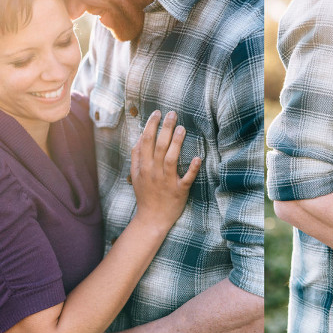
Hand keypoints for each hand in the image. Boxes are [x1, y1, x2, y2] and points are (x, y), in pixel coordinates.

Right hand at [131, 110, 200, 230]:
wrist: (151, 219)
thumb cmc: (145, 195)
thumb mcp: (135, 176)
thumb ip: (136, 157)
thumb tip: (138, 138)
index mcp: (143, 167)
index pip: (146, 142)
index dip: (151, 126)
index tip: (157, 113)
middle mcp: (153, 172)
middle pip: (159, 146)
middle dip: (165, 128)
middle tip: (172, 113)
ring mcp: (166, 181)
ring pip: (171, 159)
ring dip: (176, 143)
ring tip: (182, 128)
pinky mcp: (179, 190)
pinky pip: (186, 178)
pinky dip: (192, 169)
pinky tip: (197, 158)